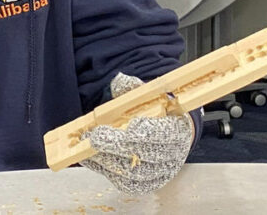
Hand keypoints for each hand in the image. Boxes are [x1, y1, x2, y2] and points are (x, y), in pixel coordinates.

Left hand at [81, 73, 195, 193]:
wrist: (167, 135)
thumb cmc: (156, 114)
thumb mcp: (149, 96)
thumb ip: (134, 89)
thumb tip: (120, 81)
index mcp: (179, 130)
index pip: (166, 133)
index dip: (149, 132)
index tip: (130, 127)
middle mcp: (173, 156)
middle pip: (146, 156)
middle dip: (118, 146)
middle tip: (96, 136)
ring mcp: (161, 174)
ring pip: (134, 174)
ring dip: (107, 161)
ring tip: (86, 147)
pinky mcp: (146, 185)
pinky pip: (125, 183)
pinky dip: (105, 171)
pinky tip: (90, 158)